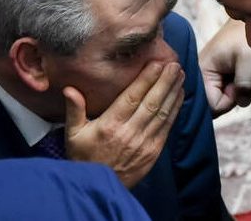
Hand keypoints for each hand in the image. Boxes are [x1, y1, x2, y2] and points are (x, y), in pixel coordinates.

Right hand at [63, 61, 184, 186]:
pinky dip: (175, 109)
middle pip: (152, 102)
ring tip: (180, 74)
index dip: (146, 80)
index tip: (156, 63)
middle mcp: (130, 132)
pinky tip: (180, 95)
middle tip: (174, 64)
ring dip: (173, 92)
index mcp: (110, 125)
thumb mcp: (74, 134)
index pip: (132, 98)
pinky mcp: (154, 151)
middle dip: (165, 81)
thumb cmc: (84, 158)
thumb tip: (70, 89)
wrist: (98, 188)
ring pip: (162, 113)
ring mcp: (144, 142)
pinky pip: (167, 126)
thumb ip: (74, 110)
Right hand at [199, 18, 250, 117]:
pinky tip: (243, 75)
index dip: (229, 100)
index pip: (212, 104)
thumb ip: (244, 84)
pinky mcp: (220, 75)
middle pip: (215, 104)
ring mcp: (211, 75)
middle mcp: (201, 76)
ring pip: (223, 98)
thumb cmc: (248, 36)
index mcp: (201, 71)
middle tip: (242, 78)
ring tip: (244, 73)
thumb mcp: (249, 60)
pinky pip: (227, 91)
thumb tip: (241, 103)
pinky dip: (238, 88)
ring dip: (237, 92)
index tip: (239, 85)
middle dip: (232, 97)